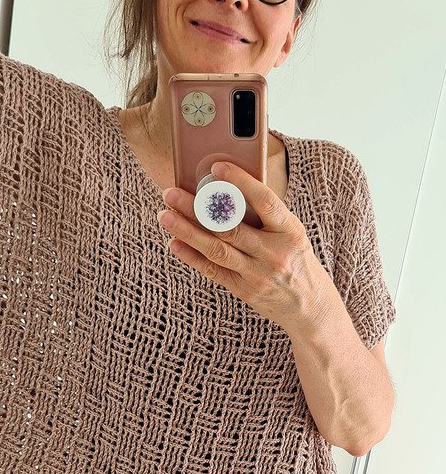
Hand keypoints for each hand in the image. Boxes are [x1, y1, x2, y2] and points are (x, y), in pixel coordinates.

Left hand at [157, 161, 327, 331]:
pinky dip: (191, 256)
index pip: (265, 201)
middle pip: (230, 227)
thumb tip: (226, 189)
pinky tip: (174, 242)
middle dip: (197, 208)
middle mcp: (274, 252)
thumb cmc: (294, 259)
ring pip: (216, 250)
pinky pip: (213, 271)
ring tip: (165, 216)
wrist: (309, 306)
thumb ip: (264, 215)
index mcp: (290, 230)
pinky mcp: (244, 290)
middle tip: (171, 193)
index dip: (241, 182)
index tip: (216, 167)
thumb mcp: (290, 234)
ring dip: (187, 232)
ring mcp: (257, 274)